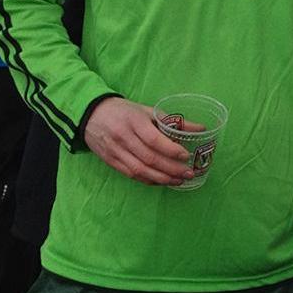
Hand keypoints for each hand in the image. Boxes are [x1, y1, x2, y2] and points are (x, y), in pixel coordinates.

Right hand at [82, 96, 198, 186]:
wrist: (91, 115)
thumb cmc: (125, 112)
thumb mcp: (148, 111)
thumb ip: (174, 122)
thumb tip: (201, 129)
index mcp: (134, 121)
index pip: (154, 139)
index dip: (171, 150)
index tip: (186, 156)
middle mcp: (123, 137)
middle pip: (149, 158)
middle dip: (172, 169)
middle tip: (189, 173)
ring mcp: (115, 151)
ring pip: (140, 170)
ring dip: (162, 178)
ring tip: (179, 181)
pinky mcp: (110, 161)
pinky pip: (131, 174)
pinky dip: (149, 180)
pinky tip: (162, 181)